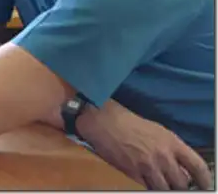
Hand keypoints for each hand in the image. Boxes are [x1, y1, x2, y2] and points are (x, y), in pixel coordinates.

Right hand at [80, 103, 211, 189]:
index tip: (205, 186)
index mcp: (171, 142)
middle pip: (182, 183)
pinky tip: (146, 183)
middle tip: (177, 186)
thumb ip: (170, 148)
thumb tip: (178, 166)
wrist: (103, 120)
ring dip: (164, 188)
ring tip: (160, 185)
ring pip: (165, 189)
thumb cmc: (127, 121)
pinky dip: (148, 187)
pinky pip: (146, 188)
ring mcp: (148, 165)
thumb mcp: (155, 131)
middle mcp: (163, 155)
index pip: (197, 166)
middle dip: (181, 187)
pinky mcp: (133, 173)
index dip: (205, 180)